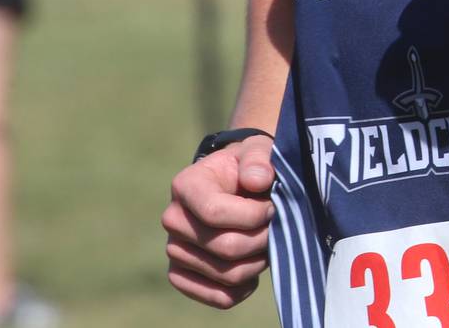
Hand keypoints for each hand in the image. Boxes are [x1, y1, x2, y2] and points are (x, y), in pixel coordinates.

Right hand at [162, 134, 274, 307]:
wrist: (235, 187)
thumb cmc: (247, 169)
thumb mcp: (257, 152)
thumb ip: (259, 158)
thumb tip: (257, 180)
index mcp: (185, 185)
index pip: (215, 212)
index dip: (253, 215)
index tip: (272, 206)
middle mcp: (173, 219)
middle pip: (225, 247)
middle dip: (262, 240)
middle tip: (275, 227)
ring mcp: (175, 250)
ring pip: (227, 274)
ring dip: (257, 262)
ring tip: (265, 243)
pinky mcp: (182, 275)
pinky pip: (219, 297)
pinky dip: (244, 288)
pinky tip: (253, 267)